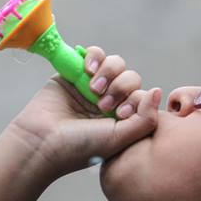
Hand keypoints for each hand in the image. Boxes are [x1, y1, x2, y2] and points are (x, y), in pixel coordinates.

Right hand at [7, 45, 161, 178]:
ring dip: (108, 71)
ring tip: (92, 88)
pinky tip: (87, 69)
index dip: (135, 99)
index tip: (118, 114)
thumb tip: (158, 91)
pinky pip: (93, 54)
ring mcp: (91, 85)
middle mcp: (109, 101)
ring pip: (115, 63)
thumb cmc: (80, 146)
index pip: (142, 97)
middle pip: (130, 78)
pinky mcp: (73, 72)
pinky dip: (95, 56)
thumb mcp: (119, 139)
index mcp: (122, 119)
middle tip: (102, 104)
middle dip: (120, 87)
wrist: (42, 141)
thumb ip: (145, 119)